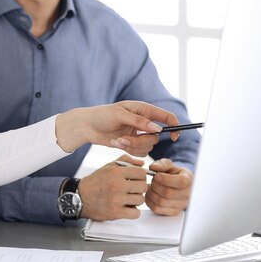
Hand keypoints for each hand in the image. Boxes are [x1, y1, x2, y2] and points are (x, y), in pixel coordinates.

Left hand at [55, 101, 179, 156]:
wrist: (87, 126)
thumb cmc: (101, 115)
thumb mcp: (119, 115)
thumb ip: (139, 122)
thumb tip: (158, 129)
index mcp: (143, 109)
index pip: (166, 117)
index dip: (174, 126)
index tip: (173, 137)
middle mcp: (143, 122)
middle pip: (155, 137)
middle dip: (141, 141)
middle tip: (124, 139)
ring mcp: (138, 133)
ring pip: (147, 146)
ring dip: (132, 146)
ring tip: (117, 141)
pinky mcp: (131, 143)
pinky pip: (139, 152)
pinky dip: (128, 150)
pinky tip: (116, 143)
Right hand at [78, 154, 148, 219]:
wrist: (79, 197)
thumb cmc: (95, 182)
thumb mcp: (108, 167)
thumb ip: (125, 161)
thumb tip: (142, 163)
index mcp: (115, 172)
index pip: (141, 173)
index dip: (140, 176)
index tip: (135, 180)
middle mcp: (117, 185)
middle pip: (143, 187)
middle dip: (139, 188)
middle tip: (132, 190)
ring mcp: (116, 199)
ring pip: (141, 200)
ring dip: (136, 200)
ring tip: (127, 199)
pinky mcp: (116, 213)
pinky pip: (136, 213)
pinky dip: (133, 212)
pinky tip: (126, 207)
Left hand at [145, 159, 192, 215]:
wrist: (176, 184)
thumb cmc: (172, 173)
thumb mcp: (169, 165)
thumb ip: (161, 164)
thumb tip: (153, 167)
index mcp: (188, 180)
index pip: (180, 182)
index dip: (165, 179)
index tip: (156, 176)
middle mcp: (187, 194)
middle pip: (168, 193)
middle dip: (155, 185)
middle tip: (152, 180)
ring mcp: (181, 205)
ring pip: (161, 202)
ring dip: (151, 193)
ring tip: (150, 186)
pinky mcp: (173, 212)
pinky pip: (157, 209)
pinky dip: (149, 201)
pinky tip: (150, 194)